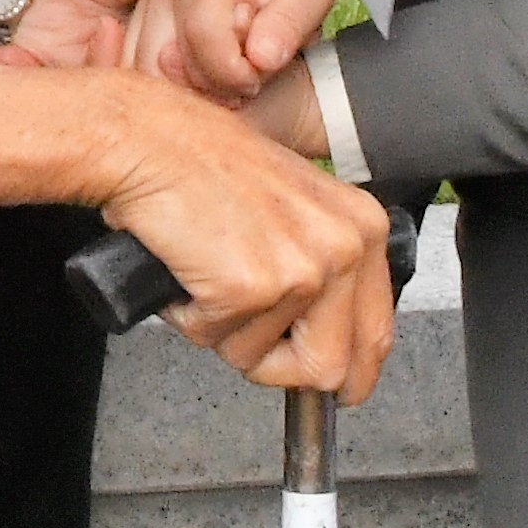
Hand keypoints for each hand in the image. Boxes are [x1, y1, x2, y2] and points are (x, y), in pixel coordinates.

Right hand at [81, 81, 392, 398]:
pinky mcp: (248, 287)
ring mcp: (300, 270)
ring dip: (226, 334)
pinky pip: (217, 343)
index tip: (338, 388)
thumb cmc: (204, 165)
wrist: (150, 139)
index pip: (376, 334)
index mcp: (363, 227)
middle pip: (331, 368)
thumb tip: (327, 337)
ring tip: (210, 275)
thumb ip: (323, 265)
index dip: (350, 372)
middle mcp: (343, 247)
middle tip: (244, 331)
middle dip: (280, 368)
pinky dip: (190, 318)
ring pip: (268, 363)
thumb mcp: (294, 209)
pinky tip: (188, 270)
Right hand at [138, 0, 341, 93]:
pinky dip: (166, 84)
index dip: (232, 73)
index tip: (255, 81)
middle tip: (245, 83)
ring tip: (226, 82)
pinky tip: (201, 79)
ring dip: (185, 90)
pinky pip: (136, 64)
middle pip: (170, 60)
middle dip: (209, 89)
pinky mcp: (139, 11)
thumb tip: (262, 58)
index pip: (206, 37)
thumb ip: (290, 19)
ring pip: (147, 67)